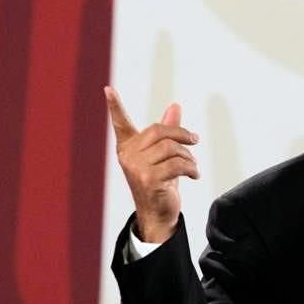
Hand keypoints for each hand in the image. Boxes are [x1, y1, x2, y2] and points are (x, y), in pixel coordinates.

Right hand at [104, 86, 199, 242]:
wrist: (158, 213)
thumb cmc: (160, 182)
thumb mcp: (164, 155)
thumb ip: (168, 131)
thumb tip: (175, 106)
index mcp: (128, 146)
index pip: (120, 123)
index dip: (114, 106)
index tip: (108, 89)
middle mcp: (127, 155)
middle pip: (160, 131)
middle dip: (182, 135)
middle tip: (195, 140)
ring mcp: (136, 167)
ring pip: (172, 148)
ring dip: (189, 156)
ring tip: (192, 166)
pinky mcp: (148, 179)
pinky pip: (178, 164)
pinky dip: (192, 168)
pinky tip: (194, 175)